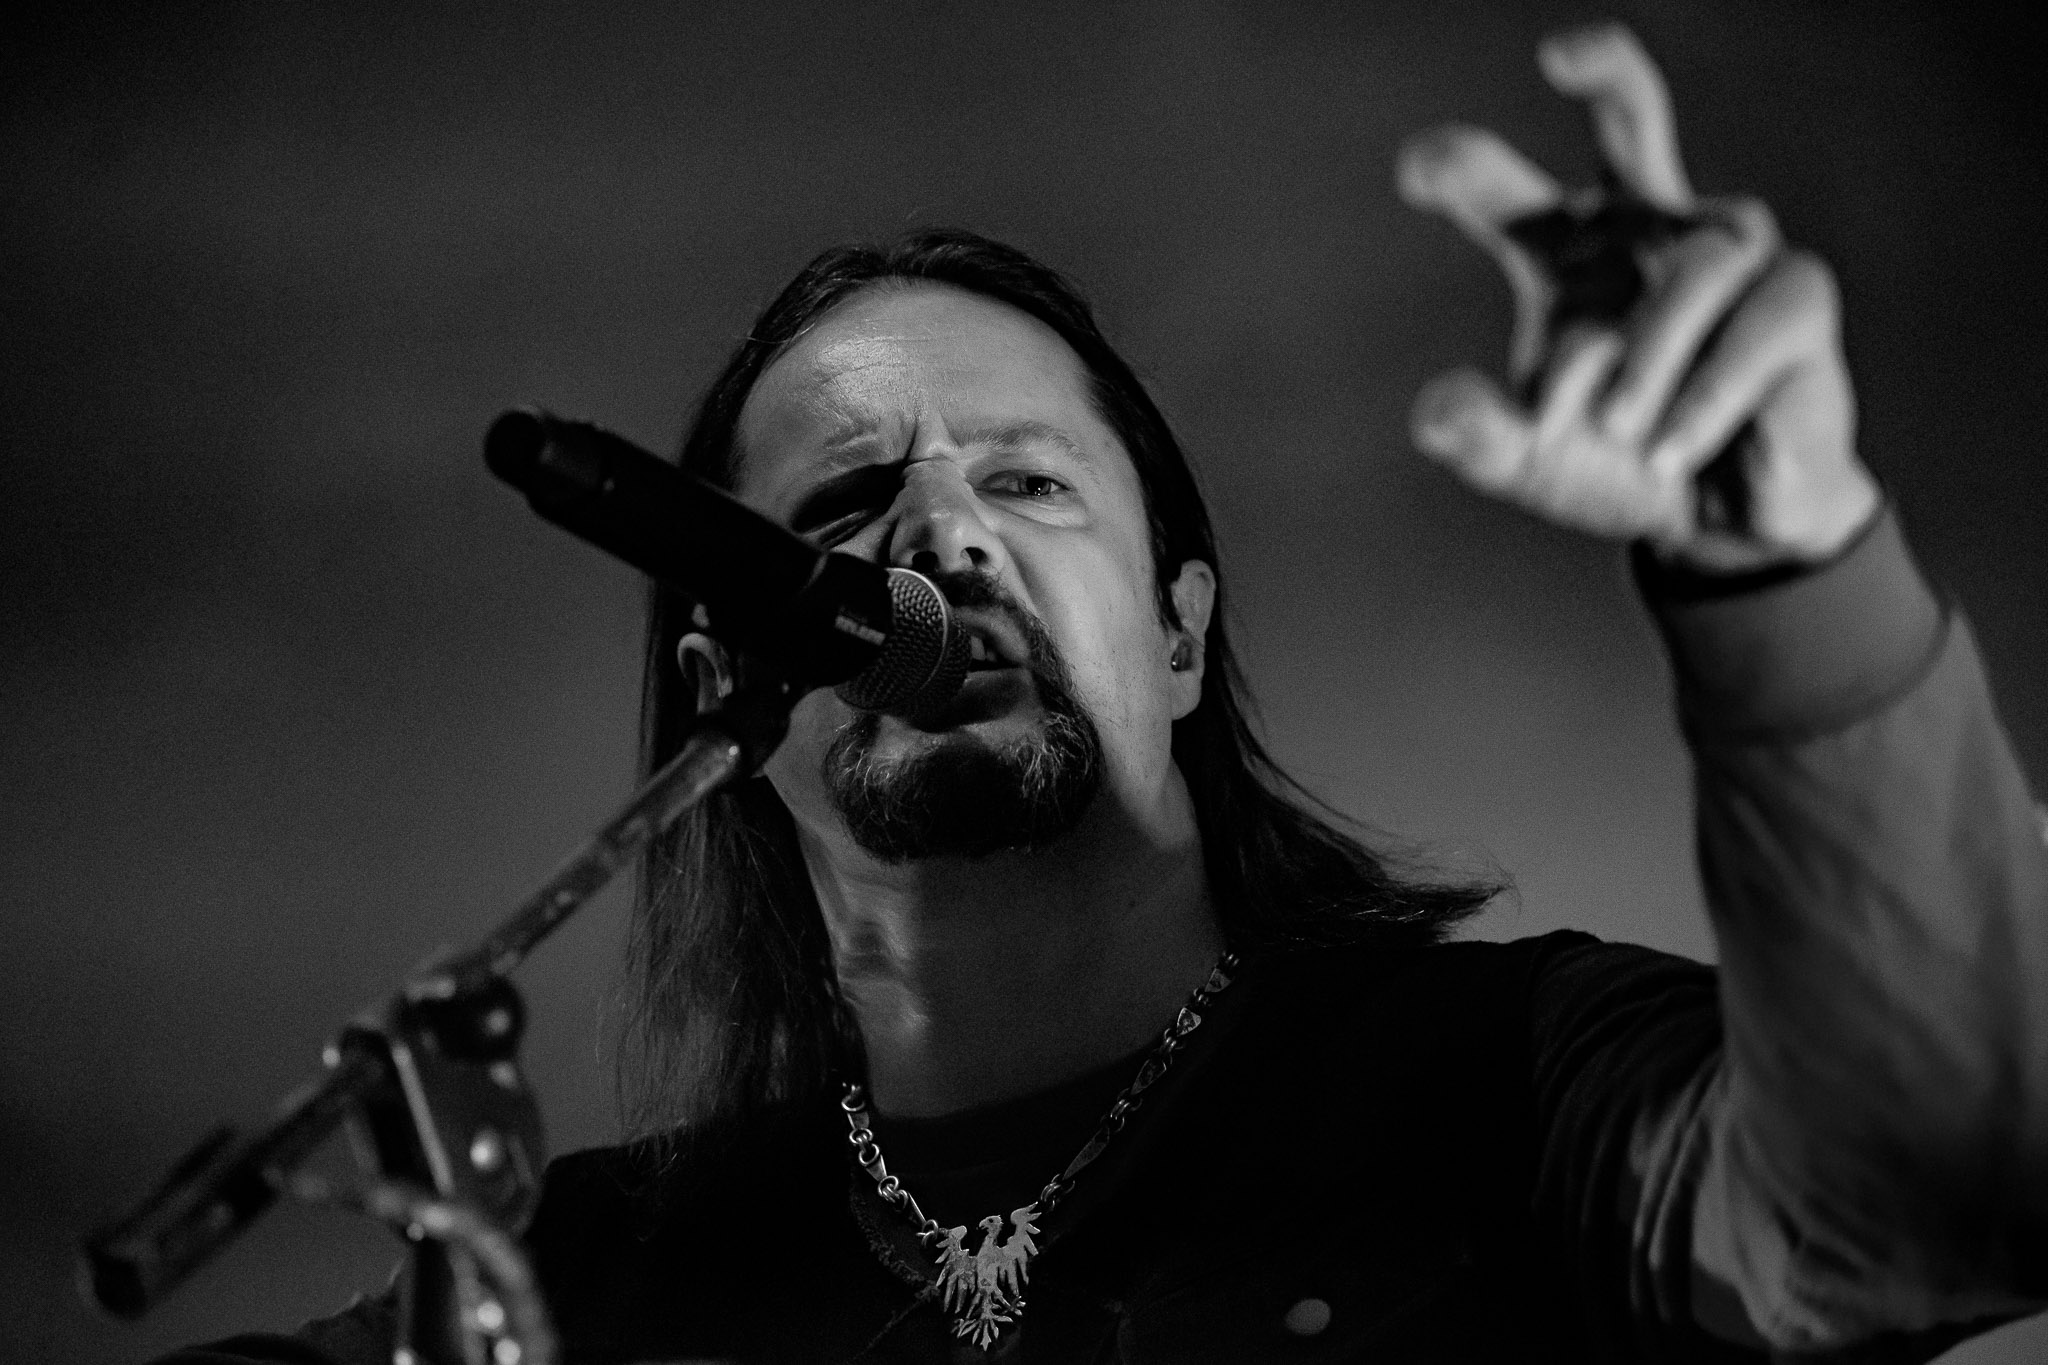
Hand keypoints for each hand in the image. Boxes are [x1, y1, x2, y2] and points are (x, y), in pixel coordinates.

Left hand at [1398, 23, 1879, 572]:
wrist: (1715, 523)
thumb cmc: (1614, 466)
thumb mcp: (1533, 462)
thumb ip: (1482, 438)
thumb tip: (1435, 413)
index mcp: (1565, 252)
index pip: (1509, 194)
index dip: (1468, 170)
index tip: (1418, 166)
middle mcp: (1647, 230)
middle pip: (1633, 120)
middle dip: (1608, 72)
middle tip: (1561, 54)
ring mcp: (1729, 253)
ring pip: (1694, 272)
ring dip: (1652, 357)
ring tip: (1623, 429)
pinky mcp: (1796, 297)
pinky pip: (1752, 332)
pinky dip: (1705, 396)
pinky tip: (1669, 448)